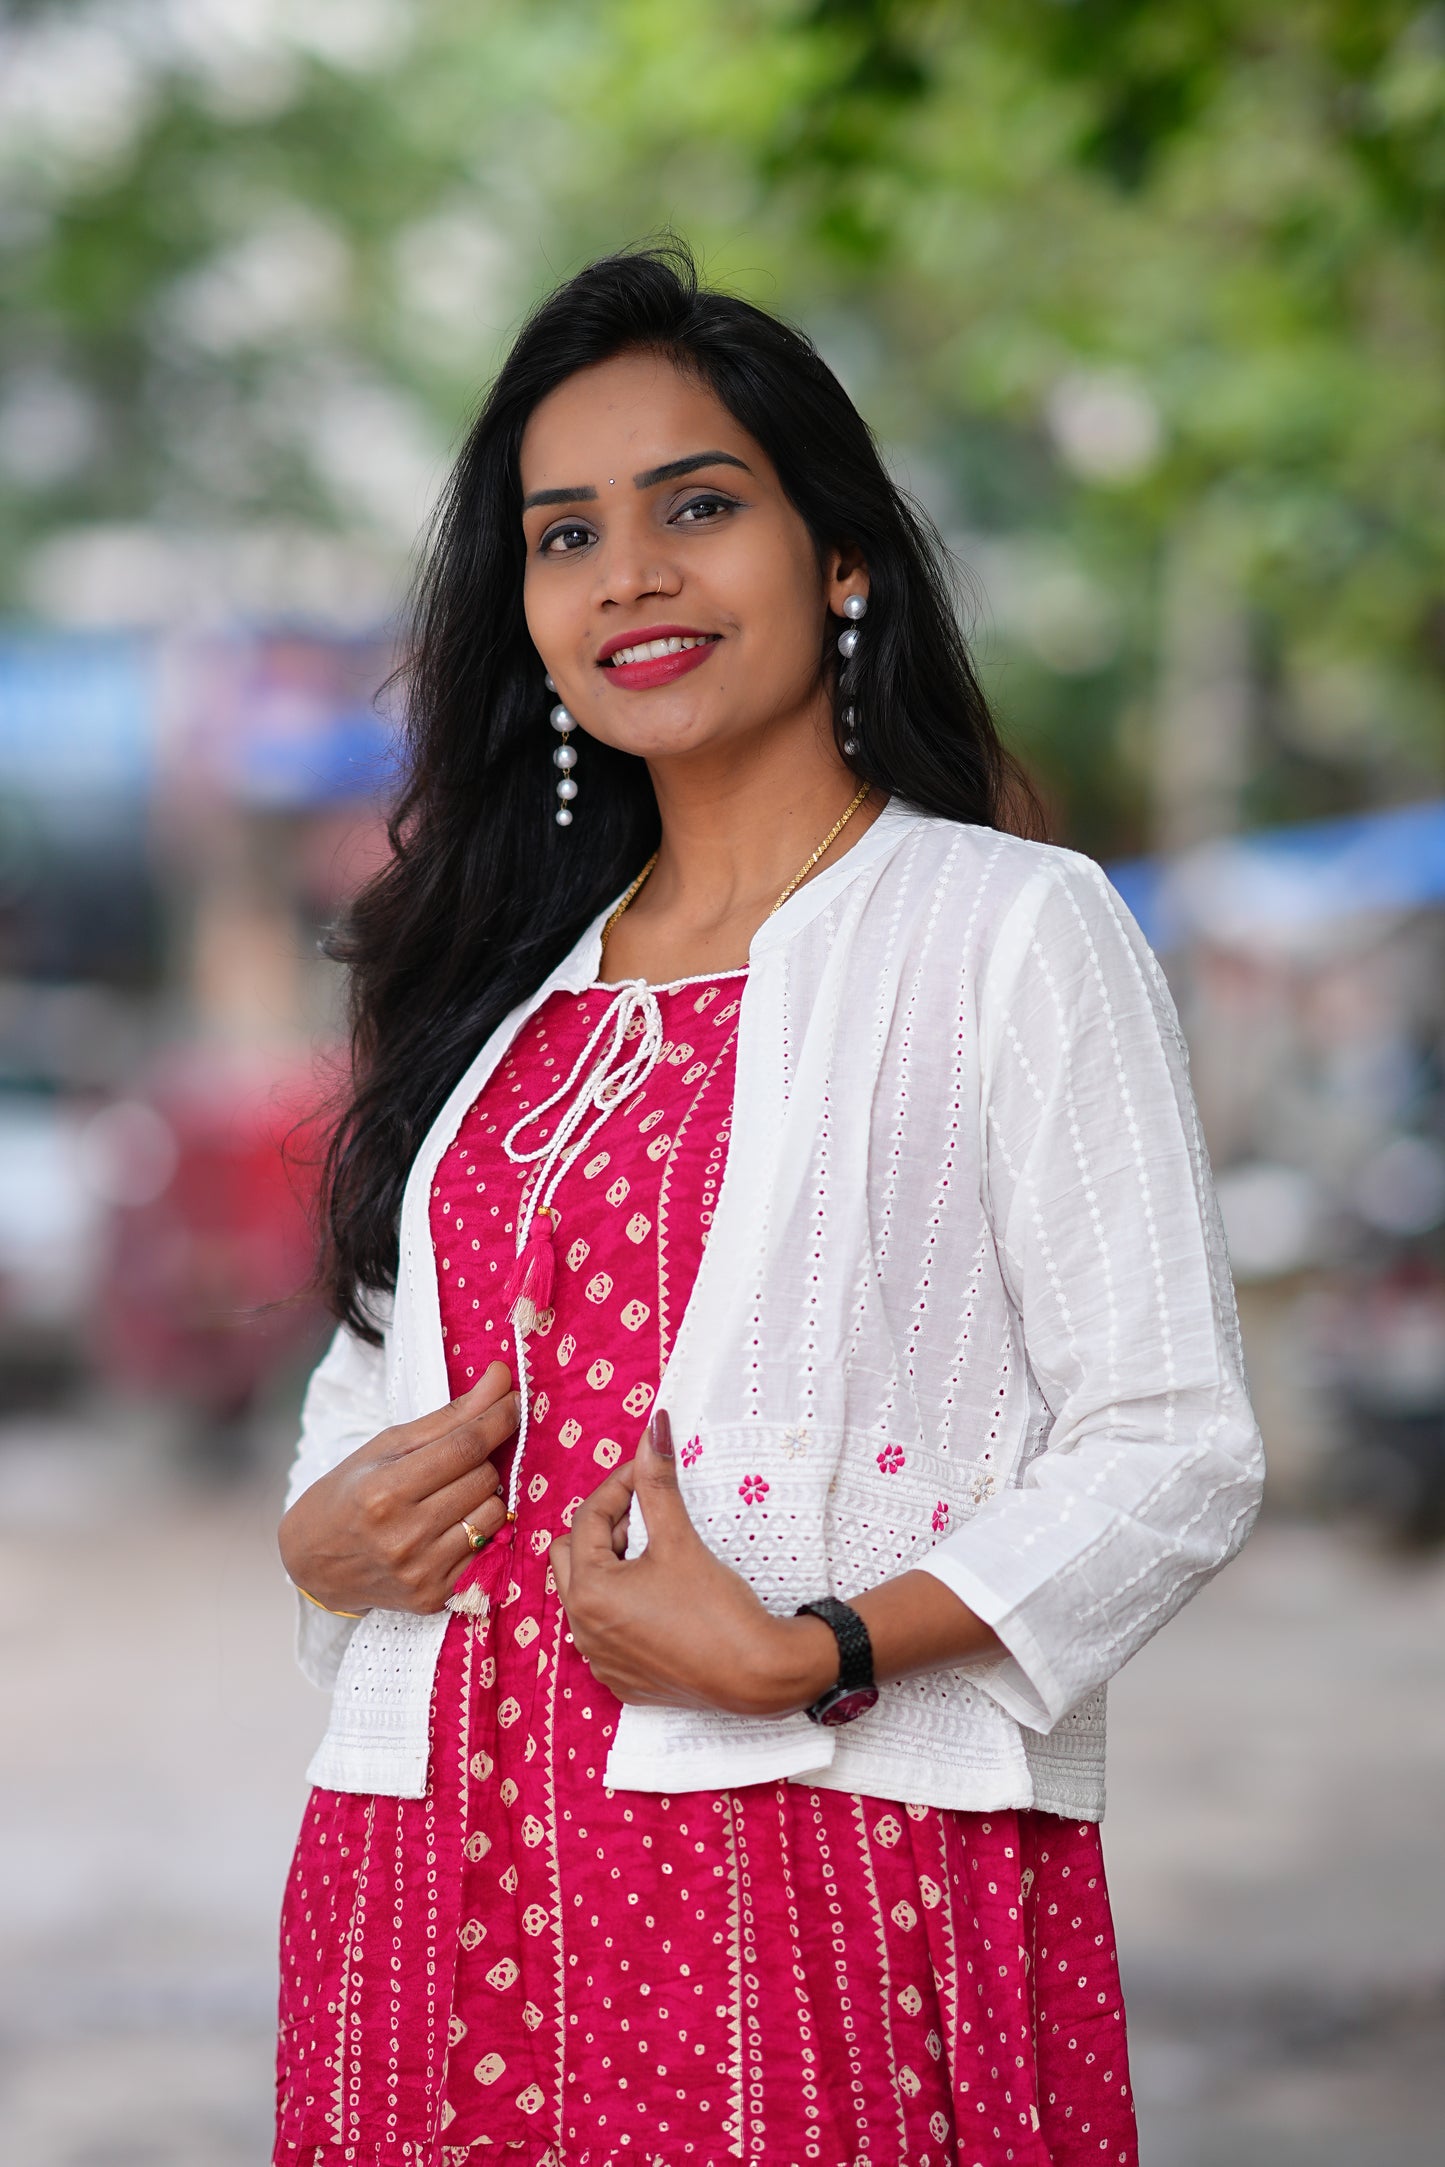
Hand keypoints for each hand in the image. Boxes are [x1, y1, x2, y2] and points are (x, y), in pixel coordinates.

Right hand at [279, 1360, 519, 1615]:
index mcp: (384, 1492)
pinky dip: (477, 1530)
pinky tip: (450, 1524)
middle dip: (480, 1459)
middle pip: (483, 1478)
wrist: (314, 1563)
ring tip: (451, 1494)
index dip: (497, 1418)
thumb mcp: (387, 1446)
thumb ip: (449, 1415)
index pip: (464, 1447)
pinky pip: (486, 1550)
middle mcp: (404, 1536)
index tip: (513, 1399)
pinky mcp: (434, 1597)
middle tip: (457, 1460)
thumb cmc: (349, 1493)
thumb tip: (501, 1377)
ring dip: (482, 1495)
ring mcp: (421, 1571)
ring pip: (492, 1514)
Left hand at [548, 1408, 838, 1715]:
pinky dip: (623, 1607)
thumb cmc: (715, 1608)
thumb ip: (657, 1483)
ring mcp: (599, 1659)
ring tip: (654, 1556)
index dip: (619, 1487)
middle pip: (571, 1555)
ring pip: (587, 1594)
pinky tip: (661, 1599)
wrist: (755, 1674)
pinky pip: (605, 1631)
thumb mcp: (679, 1539)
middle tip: (646, 1520)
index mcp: (589, 1591)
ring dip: (612, 1567)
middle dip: (604, 1529)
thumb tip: (654, 1428)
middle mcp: (582, 1628)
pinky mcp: (621, 1679)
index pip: (588, 1518)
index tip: (649, 1472)